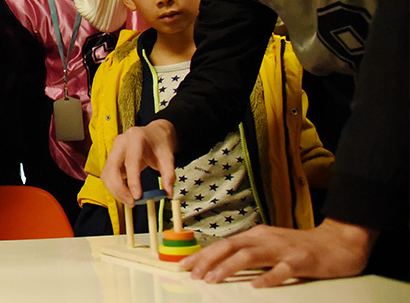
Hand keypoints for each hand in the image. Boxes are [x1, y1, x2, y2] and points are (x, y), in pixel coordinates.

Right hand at [101, 119, 177, 204]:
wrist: (154, 134)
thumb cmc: (160, 145)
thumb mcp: (168, 158)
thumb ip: (169, 175)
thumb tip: (168, 194)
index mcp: (136, 138)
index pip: (131, 161)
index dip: (133, 180)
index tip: (137, 196)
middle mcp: (120, 142)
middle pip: (112, 168)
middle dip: (119, 189)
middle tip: (132, 203)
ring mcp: (113, 149)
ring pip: (106, 174)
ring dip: (115, 191)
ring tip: (130, 201)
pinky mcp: (110, 158)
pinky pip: (106, 175)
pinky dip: (113, 187)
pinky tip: (124, 194)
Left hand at [183, 219, 376, 286]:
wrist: (337, 243)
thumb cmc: (299, 248)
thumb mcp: (269, 245)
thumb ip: (249, 252)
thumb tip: (220, 262)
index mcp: (256, 235)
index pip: (222, 244)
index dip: (202, 254)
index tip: (183, 265)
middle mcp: (265, 239)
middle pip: (230, 246)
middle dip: (207, 260)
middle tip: (192, 274)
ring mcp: (282, 250)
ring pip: (249, 256)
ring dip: (228, 267)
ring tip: (212, 279)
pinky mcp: (300, 262)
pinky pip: (281, 271)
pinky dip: (267, 278)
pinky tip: (255, 286)